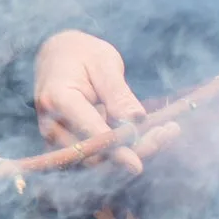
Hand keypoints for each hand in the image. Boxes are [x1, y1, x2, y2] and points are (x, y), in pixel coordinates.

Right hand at [33, 30, 181, 175]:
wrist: (57, 56)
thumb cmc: (81, 54)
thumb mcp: (103, 63)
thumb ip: (118, 94)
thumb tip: (136, 121)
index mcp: (57, 99)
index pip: (87, 133)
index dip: (114, 150)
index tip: (136, 163)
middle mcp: (51, 125)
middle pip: (92, 155)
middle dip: (131, 152)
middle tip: (167, 133)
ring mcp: (55, 138)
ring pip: (96, 161)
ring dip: (132, 153)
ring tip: (165, 133)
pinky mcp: (67, 146)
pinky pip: (96, 156)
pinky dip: (124, 151)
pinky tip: (150, 136)